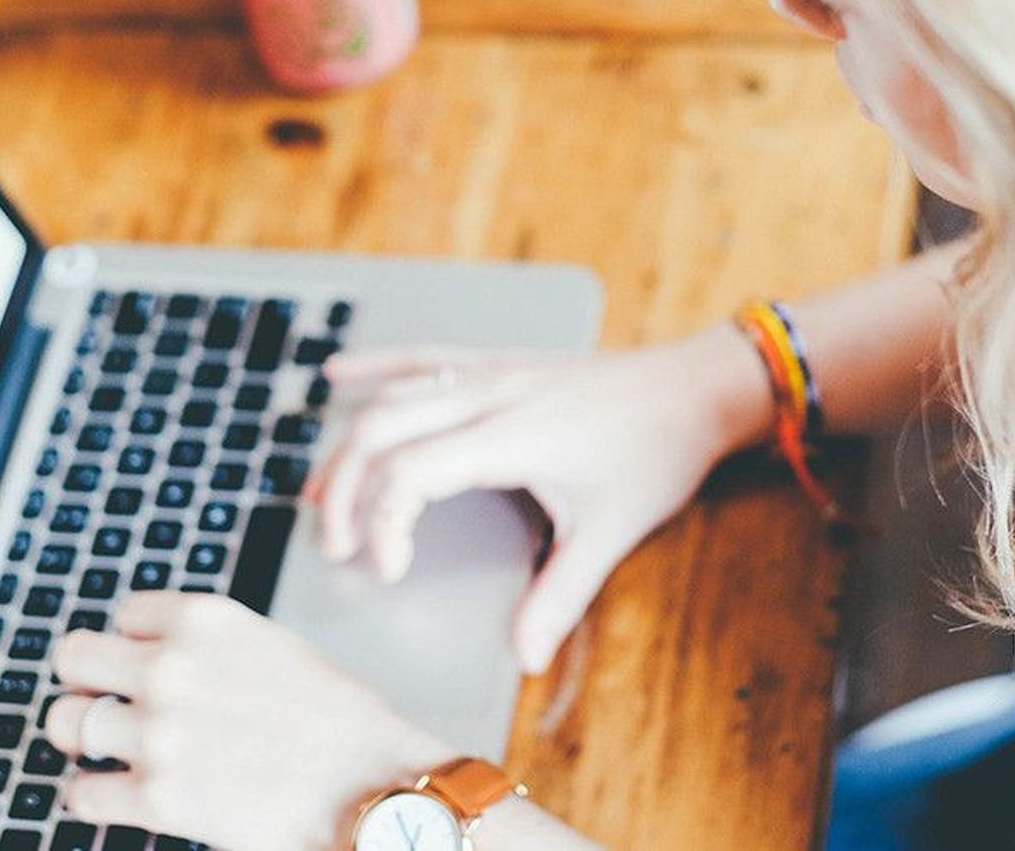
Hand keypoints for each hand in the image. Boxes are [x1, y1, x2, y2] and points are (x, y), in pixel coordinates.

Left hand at [45, 592, 455, 849]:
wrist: (372, 786)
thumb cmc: (339, 722)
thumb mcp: (272, 647)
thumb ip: (210, 647)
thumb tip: (161, 658)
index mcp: (204, 621)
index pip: (123, 614)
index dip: (134, 643)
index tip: (143, 664)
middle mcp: (171, 668)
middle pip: (72, 658)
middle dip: (87, 681)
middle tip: (105, 702)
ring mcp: (157, 734)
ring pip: (66, 723)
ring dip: (86, 738)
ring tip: (114, 750)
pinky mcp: (156, 799)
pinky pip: (81, 793)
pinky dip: (95, 796)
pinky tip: (123, 794)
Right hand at [305, 326, 770, 672]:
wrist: (697, 387)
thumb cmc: (657, 452)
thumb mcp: (611, 531)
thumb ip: (561, 595)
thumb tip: (524, 656)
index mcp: (510, 436)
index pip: (410, 473)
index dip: (384, 525)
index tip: (390, 572)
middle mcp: (490, 395)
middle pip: (381, 431)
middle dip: (343, 490)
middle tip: (337, 547)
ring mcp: (492, 372)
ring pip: (393, 396)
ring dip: (348, 444)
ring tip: (318, 495)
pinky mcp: (500, 363)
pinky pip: (424, 357)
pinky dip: (377, 367)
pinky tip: (338, 376)